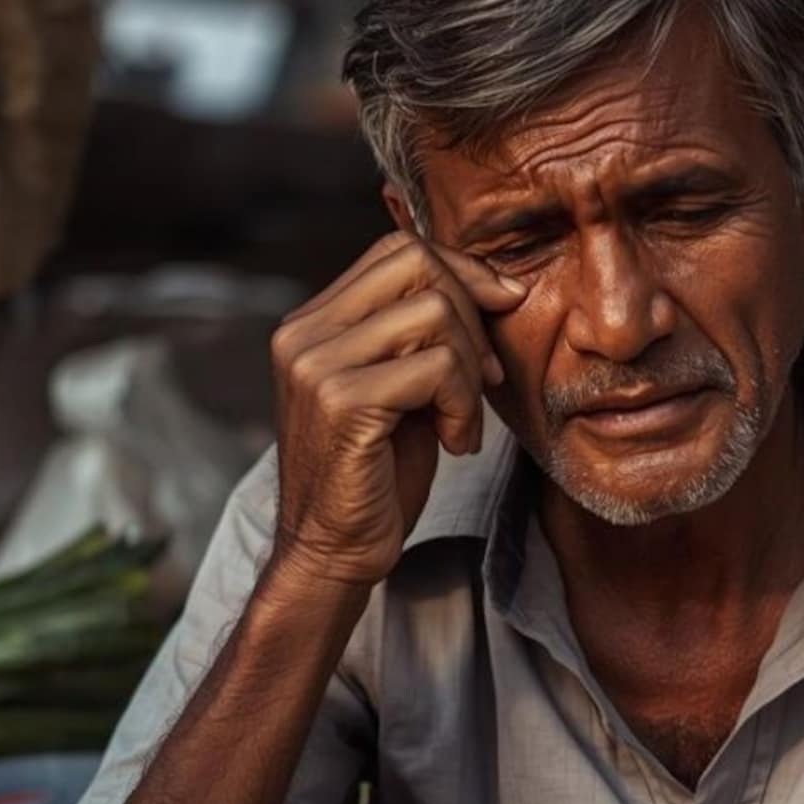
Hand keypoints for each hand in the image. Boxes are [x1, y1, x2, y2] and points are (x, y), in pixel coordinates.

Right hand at [265, 232, 526, 588]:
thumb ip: (422, 334)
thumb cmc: (377, 476)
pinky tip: (455, 443)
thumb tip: (496, 283)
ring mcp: (317, 364)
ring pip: (435, 314)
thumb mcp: (401, 388)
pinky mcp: (343, 401)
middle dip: (472, 314)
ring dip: (471, 371)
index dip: (461, 271)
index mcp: (312, 322)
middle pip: (417, 264)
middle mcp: (303, 333)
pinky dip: (464, 406)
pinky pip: (438, 367)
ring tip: (462, 420)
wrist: (334, 553)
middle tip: (485, 377)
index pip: (397, 250)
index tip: (500, 311)